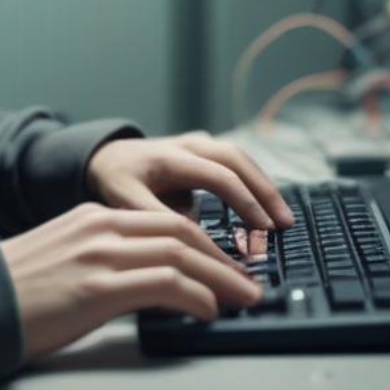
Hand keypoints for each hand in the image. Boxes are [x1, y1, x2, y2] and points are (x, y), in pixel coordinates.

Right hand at [0, 202, 260, 359]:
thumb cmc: (8, 293)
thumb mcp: (60, 261)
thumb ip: (100, 260)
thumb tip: (142, 285)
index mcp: (92, 219)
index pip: (164, 221)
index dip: (203, 243)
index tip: (224, 265)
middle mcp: (100, 228)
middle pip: (182, 232)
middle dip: (222, 258)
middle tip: (247, 281)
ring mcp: (100, 255)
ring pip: (182, 254)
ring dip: (221, 277)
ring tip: (243, 297)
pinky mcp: (98, 287)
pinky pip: (166, 284)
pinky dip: (197, 296)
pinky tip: (208, 311)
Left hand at [86, 130, 295, 230]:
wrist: (106, 156)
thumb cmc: (116, 180)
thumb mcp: (124, 202)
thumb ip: (157, 220)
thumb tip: (195, 243)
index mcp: (172, 157)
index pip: (220, 177)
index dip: (245, 204)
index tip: (262, 231)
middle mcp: (190, 146)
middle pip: (238, 161)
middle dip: (264, 192)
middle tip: (284, 224)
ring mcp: (199, 145)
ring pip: (241, 159)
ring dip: (263, 186)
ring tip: (281, 219)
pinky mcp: (203, 152)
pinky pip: (235, 164)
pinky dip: (252, 183)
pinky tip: (263, 208)